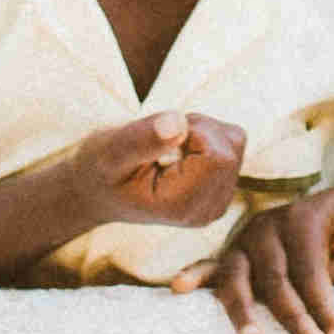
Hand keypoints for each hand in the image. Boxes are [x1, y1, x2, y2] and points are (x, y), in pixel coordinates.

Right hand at [82, 111, 249, 231]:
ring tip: (165, 146)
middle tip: (159, 138)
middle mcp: (207, 210)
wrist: (98, 188)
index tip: (160, 136)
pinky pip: (233, 143)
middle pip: (230, 147)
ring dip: (202, 129)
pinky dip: (208, 135)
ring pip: (234, 141)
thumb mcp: (111, 152)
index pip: (218, 156)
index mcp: (183, 206)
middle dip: (198, 128)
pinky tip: (178, 150)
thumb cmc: (100, 170)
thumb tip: (179, 123)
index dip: (194, 132)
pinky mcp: (221, 188)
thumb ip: (142, 140)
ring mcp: (217, 201)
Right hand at [200, 184, 333, 333]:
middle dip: (292, 318)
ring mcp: (245, 242)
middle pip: (275, 279)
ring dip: (242, 311)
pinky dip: (195, 276)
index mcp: (303, 217)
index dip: (323, 305)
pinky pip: (210, 267)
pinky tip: (180, 289)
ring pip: (237, 278)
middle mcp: (268, 227)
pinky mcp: (232, 257)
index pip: (310, 268)